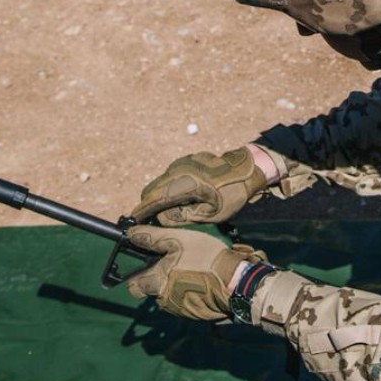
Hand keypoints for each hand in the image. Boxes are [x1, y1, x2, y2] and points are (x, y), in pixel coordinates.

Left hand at [125, 225, 265, 319]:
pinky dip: (187, 291)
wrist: (235, 282)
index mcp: (157, 283)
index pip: (134, 286)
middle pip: (152, 290)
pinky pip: (182, 301)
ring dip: (173, 284)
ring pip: (167, 295)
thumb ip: (153, 238)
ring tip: (190, 269)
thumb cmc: (205, 257)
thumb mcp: (178, 240)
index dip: (136, 274)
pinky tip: (199, 280)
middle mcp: (164, 300)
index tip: (146, 263)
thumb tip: (130, 234)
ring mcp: (179, 309)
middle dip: (157, 278)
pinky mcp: (193, 313)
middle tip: (172, 263)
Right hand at [132, 147, 267, 225]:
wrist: (247, 169)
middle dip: (150, 205)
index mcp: (184, 183)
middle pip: (152, 189)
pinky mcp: (186, 160)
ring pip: (160, 181)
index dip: (142, 211)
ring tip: (169, 210)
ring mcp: (182, 162)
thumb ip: (184, 217)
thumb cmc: (232, 194)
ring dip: (160, 195)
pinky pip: (170, 175)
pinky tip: (180, 197)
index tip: (133, 220)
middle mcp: (178, 170)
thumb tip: (163, 217)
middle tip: (152, 219)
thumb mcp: (211, 214)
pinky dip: (169, 186)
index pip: (155, 198)